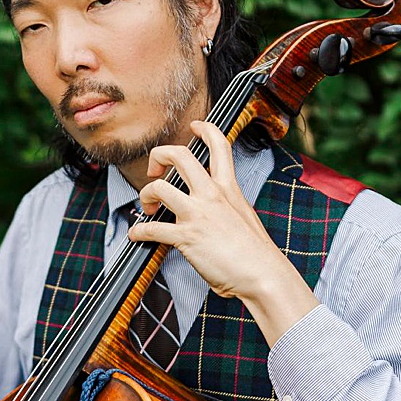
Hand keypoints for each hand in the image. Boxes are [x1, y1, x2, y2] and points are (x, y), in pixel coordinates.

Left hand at [127, 121, 319, 346]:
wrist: (264, 274)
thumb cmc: (255, 253)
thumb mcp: (244, 217)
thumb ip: (225, 207)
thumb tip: (210, 211)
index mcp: (229, 189)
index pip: (220, 146)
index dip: (206, 129)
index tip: (195, 126)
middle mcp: (212, 195)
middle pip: (179, 156)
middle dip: (158, 155)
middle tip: (154, 171)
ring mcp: (198, 214)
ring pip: (158, 188)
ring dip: (145, 195)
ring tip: (148, 208)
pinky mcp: (186, 236)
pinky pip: (151, 228)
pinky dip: (138, 231)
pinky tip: (136, 236)